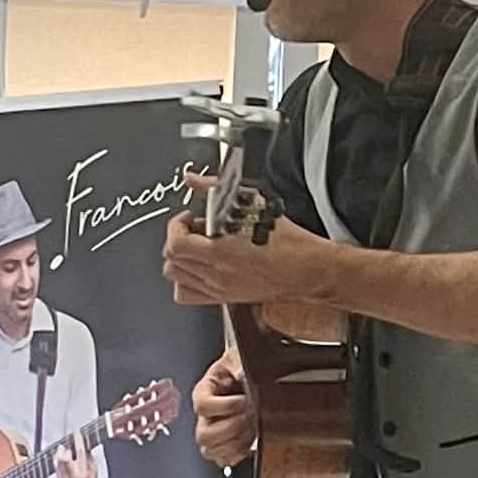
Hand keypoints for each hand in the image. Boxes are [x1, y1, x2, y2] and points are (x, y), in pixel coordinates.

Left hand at [54, 434, 99, 477]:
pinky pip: (56, 468)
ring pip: (58, 461)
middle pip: (64, 456)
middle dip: (65, 448)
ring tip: (63, 450)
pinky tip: (60, 458)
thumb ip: (89, 459)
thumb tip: (84, 446)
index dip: (78, 440)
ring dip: (60, 453)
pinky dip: (58, 461)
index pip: (80, 452)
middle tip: (66, 444)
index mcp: (84, 473)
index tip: (77, 433)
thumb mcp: (95, 472)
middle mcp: (73, 476)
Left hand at [163, 180, 316, 306]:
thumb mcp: (252, 204)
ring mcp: (219, 289)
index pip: (175, 243)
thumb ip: (215, 189)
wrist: (306, 269)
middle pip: (171, 261)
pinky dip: (185, 280)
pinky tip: (200, 267)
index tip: (189, 218)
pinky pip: (186, 295)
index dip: (176, 225)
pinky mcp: (225, 298)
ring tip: (196, 248)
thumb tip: (193, 179)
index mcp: (222, 253)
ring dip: (180, 260)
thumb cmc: (287, 242)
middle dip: (177, 240)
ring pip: (175, 278)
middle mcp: (216, 275)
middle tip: (193, 230)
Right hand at [192, 353, 256, 467]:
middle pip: (203, 435)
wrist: (254, 374)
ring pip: (210, 451)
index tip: (243, 400)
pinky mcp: (226, 445)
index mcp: (204, 391)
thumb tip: (240, 373)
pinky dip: (238, 455)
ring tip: (250, 429)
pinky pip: (224, 461)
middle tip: (248, 418)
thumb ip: (238, 366)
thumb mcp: (239, 359)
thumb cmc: (243, 366)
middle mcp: (205, 415)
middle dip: (230, 429)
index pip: (202, 405)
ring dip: (234, 443)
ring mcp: (214, 432)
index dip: (225, 406)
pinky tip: (249, 441)